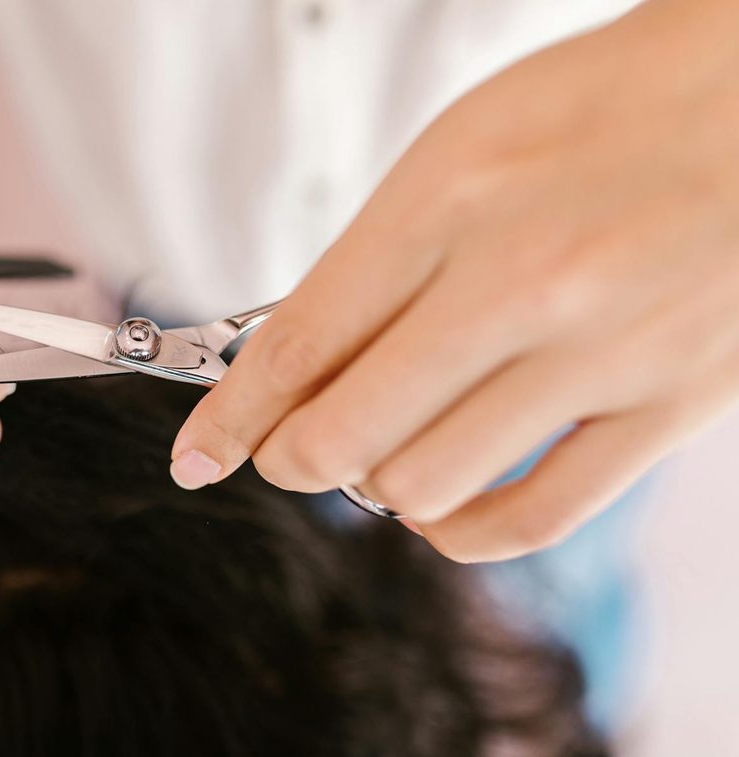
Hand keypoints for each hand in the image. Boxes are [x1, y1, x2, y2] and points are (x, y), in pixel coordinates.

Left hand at [173, 0, 738, 561]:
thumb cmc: (603, 110)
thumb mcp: (457, 151)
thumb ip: (374, 261)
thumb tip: (299, 363)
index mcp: (447, 206)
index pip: (298, 346)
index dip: (229, 417)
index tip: (198, 455)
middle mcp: (518, 283)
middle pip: (344, 432)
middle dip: (290, 459)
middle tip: (287, 453)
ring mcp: (601, 352)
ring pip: (426, 486)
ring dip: (377, 488)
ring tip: (383, 456)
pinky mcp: (670, 402)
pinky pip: (539, 517)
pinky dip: (463, 534)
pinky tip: (443, 511)